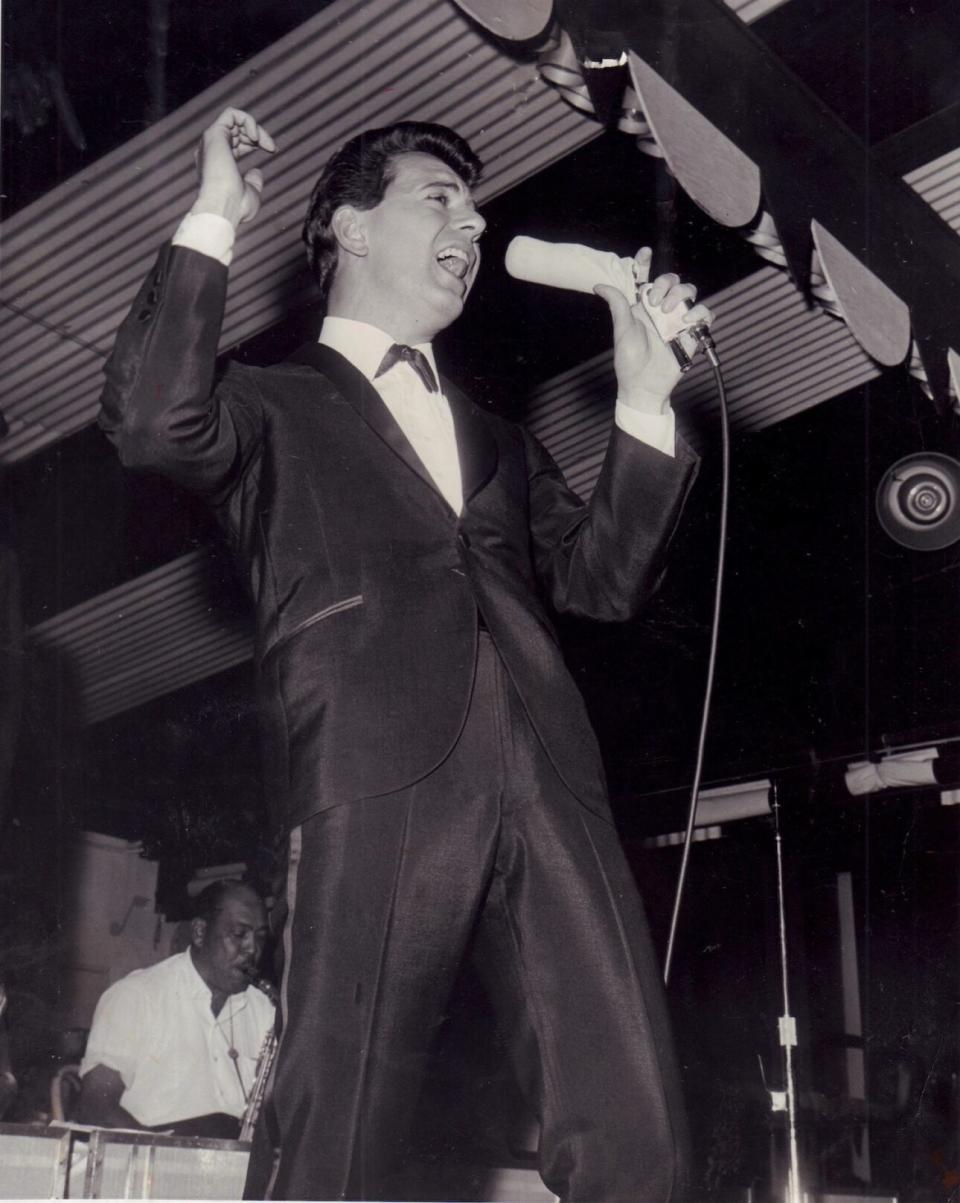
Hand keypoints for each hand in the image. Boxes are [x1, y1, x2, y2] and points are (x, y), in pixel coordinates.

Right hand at [192, 108, 276, 228]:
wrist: (224, 206)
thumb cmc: (237, 206)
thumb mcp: (250, 193)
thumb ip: (253, 181)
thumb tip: (257, 172)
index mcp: (218, 163)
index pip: (237, 143)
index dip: (256, 142)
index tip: (272, 150)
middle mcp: (212, 151)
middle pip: (237, 130)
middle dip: (259, 135)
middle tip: (272, 148)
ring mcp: (211, 142)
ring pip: (235, 120)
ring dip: (255, 128)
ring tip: (266, 144)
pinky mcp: (213, 134)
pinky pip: (231, 114)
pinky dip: (247, 120)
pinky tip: (256, 137)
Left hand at [594, 248, 713, 412]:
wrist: (645, 385)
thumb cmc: (630, 360)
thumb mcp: (622, 330)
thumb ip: (617, 304)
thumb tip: (600, 284)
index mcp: (642, 306)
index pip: (645, 279)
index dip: (645, 263)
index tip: (645, 253)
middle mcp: (661, 309)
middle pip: (671, 280)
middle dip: (665, 284)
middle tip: (655, 302)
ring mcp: (677, 319)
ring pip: (689, 291)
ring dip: (680, 295)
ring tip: (669, 312)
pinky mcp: (692, 331)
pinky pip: (704, 313)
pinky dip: (699, 312)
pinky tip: (687, 320)